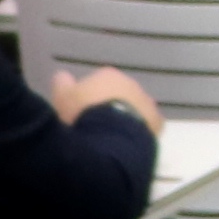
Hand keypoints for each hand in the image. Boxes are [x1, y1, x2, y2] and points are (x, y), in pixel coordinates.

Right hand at [47, 64, 165, 133]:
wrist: (109, 138)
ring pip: (134, 109)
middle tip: (97, 127)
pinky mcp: (157, 122)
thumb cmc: (83, 115)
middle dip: (109, 107)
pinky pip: (147, 126)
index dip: (89, 98)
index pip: (98, 83)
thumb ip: (62, 84)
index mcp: (108, 75)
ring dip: (125, 119)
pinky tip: (128, 143)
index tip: (81, 113)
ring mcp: (146, 102)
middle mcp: (131, 84)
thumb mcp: (62, 98)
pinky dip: (139, 132)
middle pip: (118, 95)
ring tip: (111, 138)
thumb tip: (62, 75)